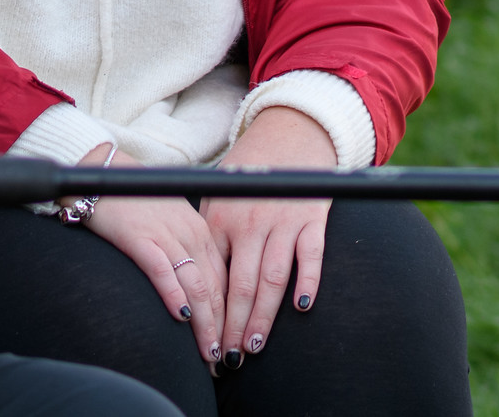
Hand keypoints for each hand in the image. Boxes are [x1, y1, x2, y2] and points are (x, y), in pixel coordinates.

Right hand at [80, 146, 229, 369]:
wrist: (103, 174)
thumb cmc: (136, 204)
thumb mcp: (171, 224)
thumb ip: (187, 252)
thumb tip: (198, 293)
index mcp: (201, 232)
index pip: (224, 282)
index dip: (230, 318)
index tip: (230, 346)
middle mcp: (190, 234)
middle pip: (215, 289)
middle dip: (222, 330)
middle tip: (224, 363)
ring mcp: (166, 235)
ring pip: (196, 286)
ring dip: (205, 325)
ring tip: (207, 354)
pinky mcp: (140, 236)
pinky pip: (162, 270)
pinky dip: (174, 296)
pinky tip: (181, 318)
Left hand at [203, 107, 336, 363]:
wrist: (287, 139)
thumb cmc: (246, 176)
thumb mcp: (216, 198)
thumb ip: (207, 234)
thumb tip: (186, 276)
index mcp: (220, 219)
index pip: (211, 274)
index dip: (207, 310)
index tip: (202, 338)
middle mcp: (249, 222)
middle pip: (240, 285)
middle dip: (233, 325)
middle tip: (228, 358)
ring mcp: (282, 222)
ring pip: (272, 279)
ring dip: (263, 316)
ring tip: (254, 346)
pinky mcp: (312, 220)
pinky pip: (310, 256)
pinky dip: (308, 282)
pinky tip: (302, 308)